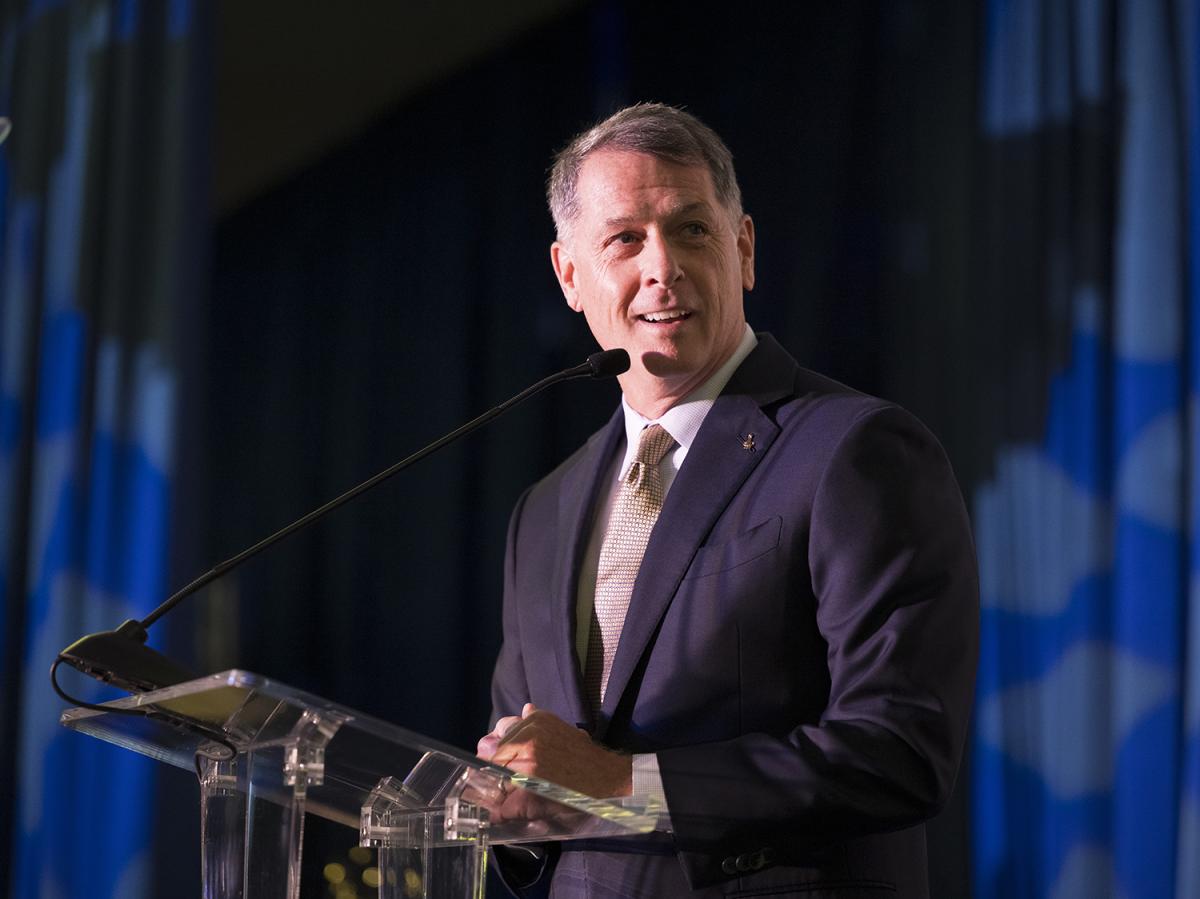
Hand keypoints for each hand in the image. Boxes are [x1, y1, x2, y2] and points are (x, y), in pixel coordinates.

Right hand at [477, 703, 632, 798]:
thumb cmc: (577, 796)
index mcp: (526, 762)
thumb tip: (491, 813)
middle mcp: (528, 738)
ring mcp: (537, 723)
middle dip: (496, 760)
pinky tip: (529, 741)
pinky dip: (521, 727)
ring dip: (507, 743)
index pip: (489, 767)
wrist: (607, 777)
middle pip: (492, 745)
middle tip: (507, 774)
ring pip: (505, 729)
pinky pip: (521, 717)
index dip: (490, 778)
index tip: (494, 785)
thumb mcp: (542, 808)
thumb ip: (512, 809)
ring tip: (519, 758)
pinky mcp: (545, 717)